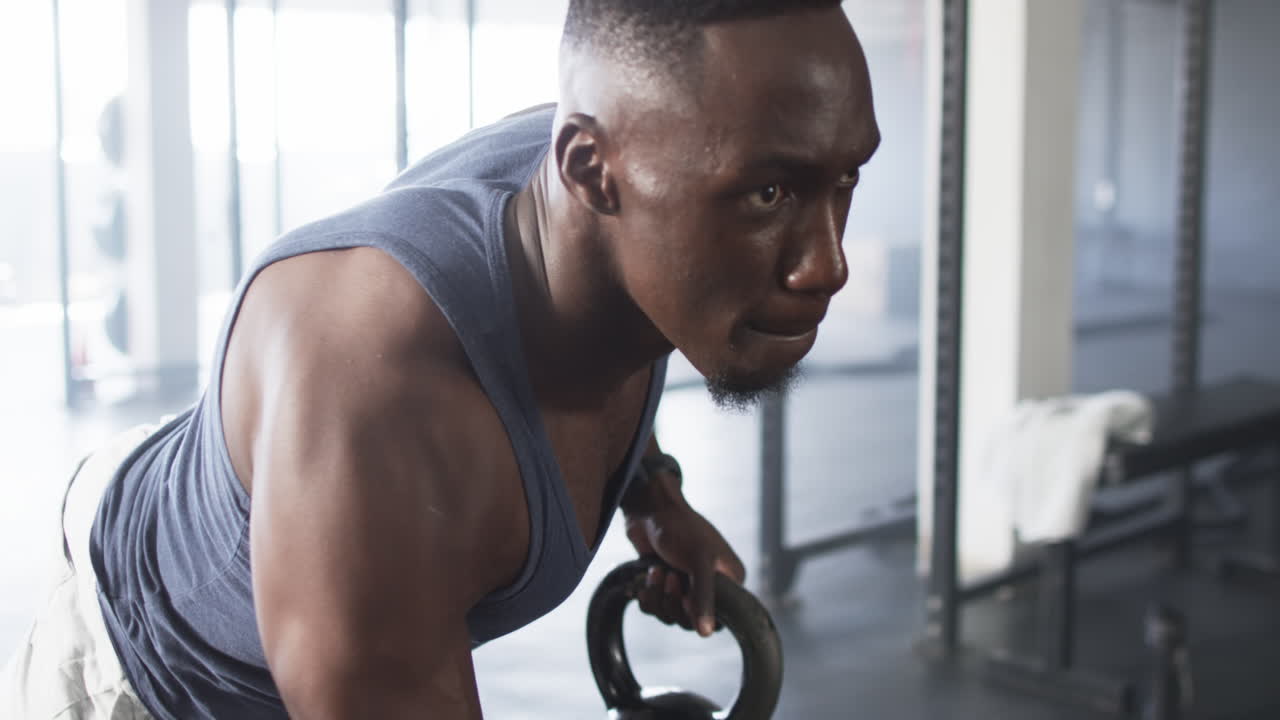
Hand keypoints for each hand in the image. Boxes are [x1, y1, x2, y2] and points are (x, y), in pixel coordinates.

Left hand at [625, 501, 744, 637]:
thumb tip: (706, 633)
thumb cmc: (681, 529)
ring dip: (658, 595)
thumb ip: (704, 598)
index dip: (698, 614)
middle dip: (672, 601)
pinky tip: (646, 577)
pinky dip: (648, 596)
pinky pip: (654, 608)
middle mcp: (709, 587)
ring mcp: (685, 586)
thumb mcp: (699, 561)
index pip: (719, 619)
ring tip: (656, 570)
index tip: (685, 597)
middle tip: (669, 575)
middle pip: (689, 621)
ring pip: (669, 615)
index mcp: (729, 581)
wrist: (650, 509)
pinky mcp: (664, 585)